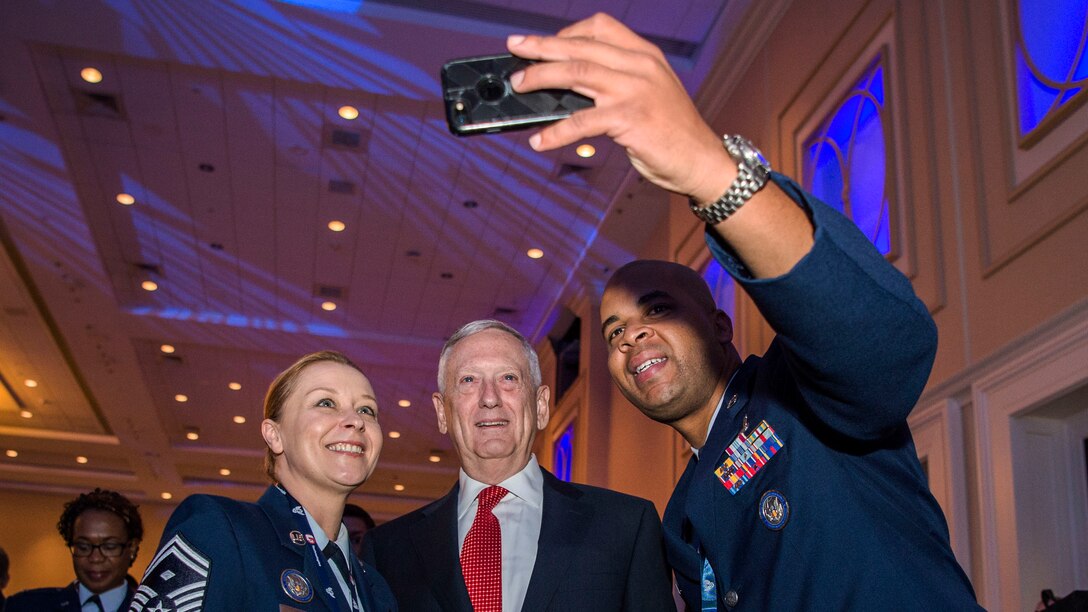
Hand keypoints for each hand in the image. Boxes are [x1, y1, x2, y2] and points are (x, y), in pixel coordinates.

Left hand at [507, 13, 734, 202]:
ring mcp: (635, 91)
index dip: (568, 32)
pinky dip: (555, 131)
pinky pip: (581, 121)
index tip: (545, 42)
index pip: (601, 27)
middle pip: (581, 47)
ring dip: (542, 77)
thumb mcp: (650, 93)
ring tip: (519, 84)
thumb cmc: (672, 132)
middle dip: (542, 47)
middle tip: (516, 47)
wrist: (701, 160)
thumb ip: (618, 83)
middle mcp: (640, 66)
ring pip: (577, 74)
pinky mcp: (629, 119)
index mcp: (645, 55)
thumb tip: (567, 90)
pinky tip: (540, 140)